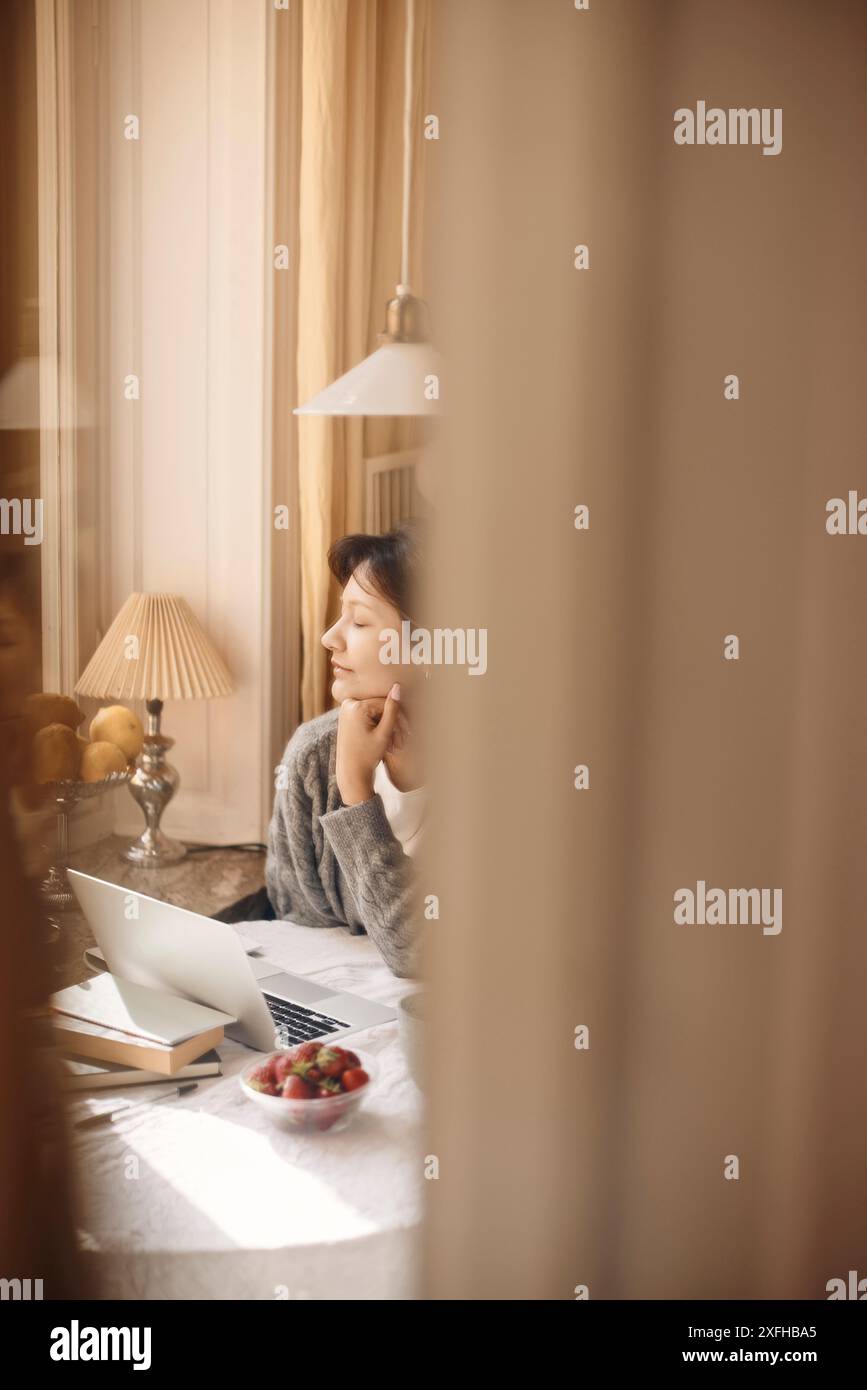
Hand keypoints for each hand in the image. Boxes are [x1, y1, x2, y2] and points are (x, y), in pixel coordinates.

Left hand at [335, 683, 405, 805]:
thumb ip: (392, 709)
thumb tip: (397, 686)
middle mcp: (347, 704)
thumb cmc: (367, 756)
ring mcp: (346, 710)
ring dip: (388, 728)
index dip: (400, 718)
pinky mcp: (348, 717)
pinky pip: (369, 717)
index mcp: (355, 706)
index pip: (385, 705)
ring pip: (376, 714)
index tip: (409, 733)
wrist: (351, 774)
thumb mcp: (383, 733)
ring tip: (396, 746)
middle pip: (380, 708)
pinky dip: (379, 728)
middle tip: (404, 741)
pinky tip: (388, 743)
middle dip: (394, 725)